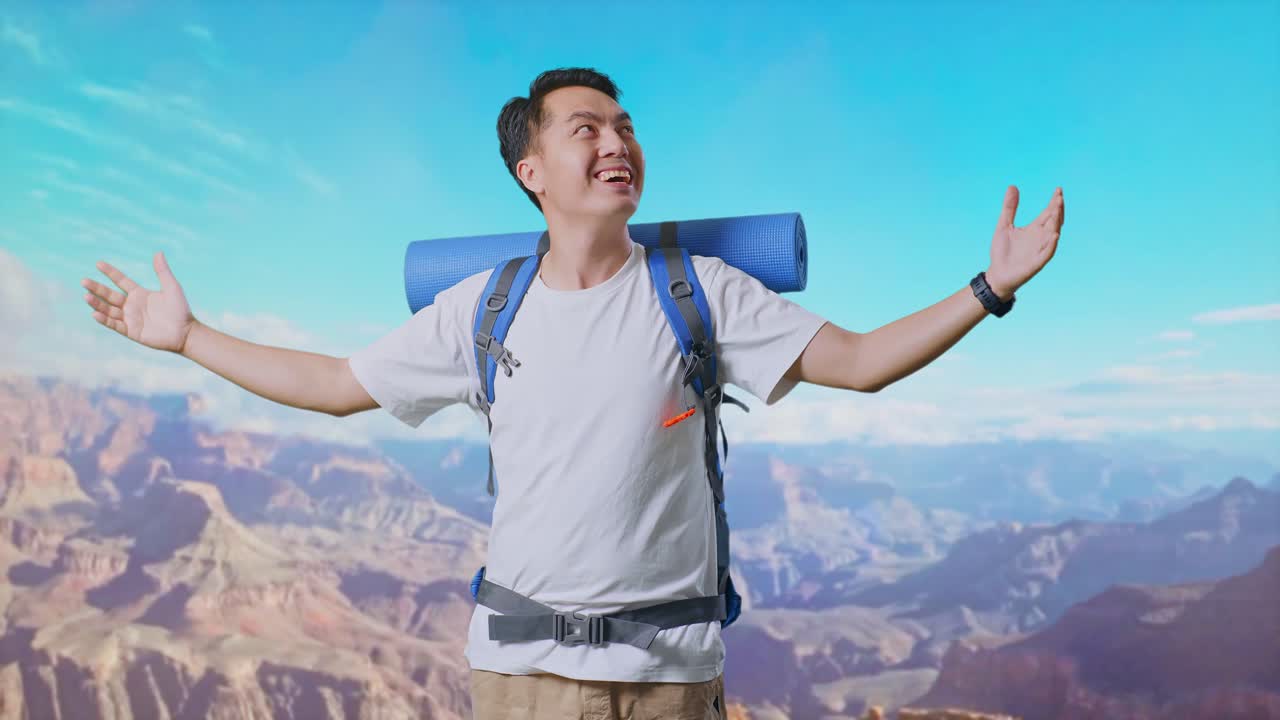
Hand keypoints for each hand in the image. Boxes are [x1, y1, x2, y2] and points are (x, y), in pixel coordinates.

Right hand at [82, 251, 196, 353]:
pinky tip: (95, 314)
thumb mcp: (172, 287)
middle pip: (110, 295)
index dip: (110, 273)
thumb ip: (163, 271)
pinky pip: (115, 325)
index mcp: (140, 293)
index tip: (98, 263)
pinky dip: (105, 320)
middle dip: (97, 288)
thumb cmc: (181, 309)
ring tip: (86, 296)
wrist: (186, 332)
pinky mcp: (131, 331)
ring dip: (97, 304)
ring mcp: (130, 318)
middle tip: (84, 281)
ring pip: (108, 310)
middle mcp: (132, 305)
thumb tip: (158, 252)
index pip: (121, 281)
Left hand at [986, 185, 1063, 299]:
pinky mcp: (1037, 262)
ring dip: (1056, 223)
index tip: (1058, 189)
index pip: (1048, 212)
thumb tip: (1012, 186)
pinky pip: (1047, 253)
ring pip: (1052, 234)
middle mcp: (1040, 238)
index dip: (1054, 202)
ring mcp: (1040, 250)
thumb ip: (1009, 208)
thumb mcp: (1003, 225)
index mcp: (1035, 228)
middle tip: (1058, 197)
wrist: (997, 273)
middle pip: (1054, 221)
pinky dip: (1051, 244)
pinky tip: (1054, 235)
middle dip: (1057, 209)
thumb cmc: (1002, 251)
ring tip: (1056, 210)